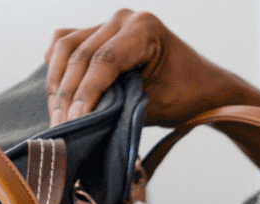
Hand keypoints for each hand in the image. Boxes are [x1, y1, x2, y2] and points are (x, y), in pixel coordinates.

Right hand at [45, 9, 259, 186]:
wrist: (202, 88)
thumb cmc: (187, 96)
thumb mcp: (154, 104)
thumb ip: (119, 106)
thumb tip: (81, 119)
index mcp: (145, 29)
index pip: (104, 61)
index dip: (85, 93)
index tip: (74, 122)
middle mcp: (125, 19)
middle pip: (80, 55)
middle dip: (67, 94)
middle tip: (61, 127)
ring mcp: (111, 24)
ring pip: (66, 47)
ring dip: (57, 81)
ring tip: (57, 114)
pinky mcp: (100, 33)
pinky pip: (67, 43)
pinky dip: (57, 66)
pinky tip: (57, 91)